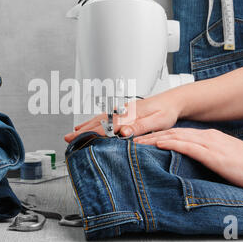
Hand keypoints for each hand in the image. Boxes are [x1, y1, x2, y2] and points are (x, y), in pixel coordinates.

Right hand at [64, 92, 181, 142]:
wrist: (174, 101)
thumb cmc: (168, 112)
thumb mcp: (158, 121)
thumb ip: (140, 127)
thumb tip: (124, 132)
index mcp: (130, 114)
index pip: (109, 126)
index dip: (94, 134)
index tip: (81, 140)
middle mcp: (124, 111)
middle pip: (99, 122)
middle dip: (83, 130)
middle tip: (68, 138)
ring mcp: (122, 111)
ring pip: (100, 118)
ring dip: (85, 126)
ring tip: (73, 133)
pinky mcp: (123, 112)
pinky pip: (104, 117)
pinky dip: (93, 122)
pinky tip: (88, 125)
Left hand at [134, 128, 242, 190]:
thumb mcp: (221, 157)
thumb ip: (206, 155)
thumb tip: (191, 159)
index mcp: (208, 137)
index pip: (178, 133)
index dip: (160, 134)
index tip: (145, 138)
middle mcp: (206, 136)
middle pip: (173, 132)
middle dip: (152, 134)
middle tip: (134, 138)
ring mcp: (209, 143)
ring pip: (176, 136)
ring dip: (156, 138)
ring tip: (139, 141)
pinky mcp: (212, 154)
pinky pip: (188, 146)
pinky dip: (171, 143)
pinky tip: (159, 143)